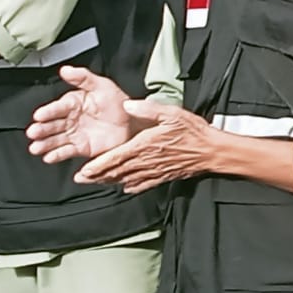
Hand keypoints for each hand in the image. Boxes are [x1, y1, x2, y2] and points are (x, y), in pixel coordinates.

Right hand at [26, 65, 133, 163]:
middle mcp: (69, 119)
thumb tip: (65, 70)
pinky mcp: (80, 147)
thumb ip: (83, 78)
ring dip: (44, 144)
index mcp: (72, 103)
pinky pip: (66, 151)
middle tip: (33, 132)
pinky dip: (57, 155)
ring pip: (56, 139)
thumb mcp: (102, 85)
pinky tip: (48, 157)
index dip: (48, 111)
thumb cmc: (117, 102)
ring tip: (35, 148)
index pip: (58, 107)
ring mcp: (74, 134)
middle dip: (41, 129)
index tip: (39, 115)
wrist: (133, 122)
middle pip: (52, 125)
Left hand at [75, 99, 218, 193]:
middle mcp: (147, 161)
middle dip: (97, 176)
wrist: (212, 151)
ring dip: (110, 182)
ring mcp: (155, 171)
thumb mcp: (172, 113)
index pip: (116, 158)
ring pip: (127, 179)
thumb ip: (148, 109)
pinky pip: (144, 184)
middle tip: (81, 180)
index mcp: (145, 145)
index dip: (98, 166)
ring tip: (96, 183)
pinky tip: (125, 187)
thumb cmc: (193, 131)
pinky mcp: (164, 176)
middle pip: (117, 171)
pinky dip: (132, 186)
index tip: (83, 171)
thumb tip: (127, 105)